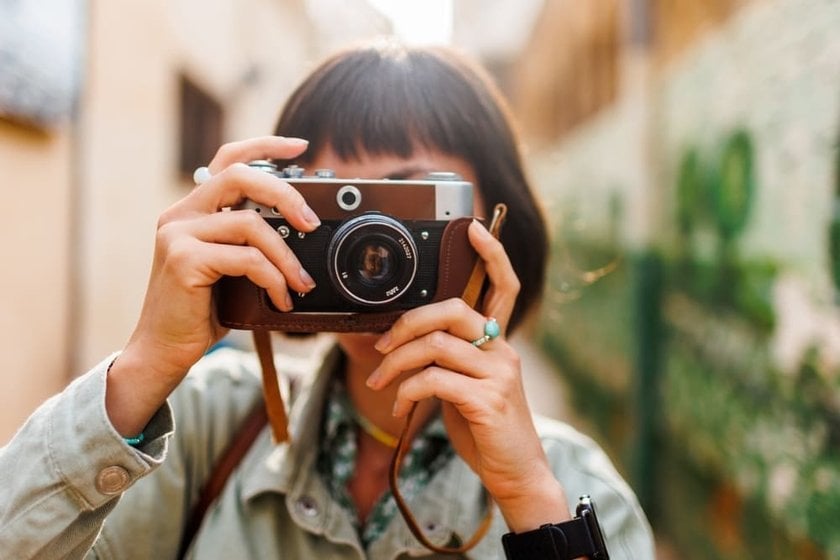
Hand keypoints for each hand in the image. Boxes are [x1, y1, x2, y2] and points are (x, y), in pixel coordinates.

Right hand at [107, 136, 318, 435]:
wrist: (163, 350)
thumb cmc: (201, 311)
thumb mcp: (229, 268)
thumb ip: (249, 242)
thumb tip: (301, 231)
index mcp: (193, 210)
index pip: (228, 160)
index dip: (264, 146)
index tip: (299, 146)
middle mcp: (180, 214)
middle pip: (240, 177)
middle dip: (285, 195)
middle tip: (312, 222)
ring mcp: (178, 234)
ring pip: (251, 224)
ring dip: (287, 256)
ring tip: (301, 283)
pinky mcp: (184, 259)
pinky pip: (247, 258)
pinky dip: (274, 279)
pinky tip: (282, 299)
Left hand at [368, 221, 569, 530]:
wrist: (516, 473)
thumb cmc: (486, 429)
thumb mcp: (467, 388)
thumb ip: (448, 360)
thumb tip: (408, 344)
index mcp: (498, 343)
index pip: (504, 287)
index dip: (492, 255)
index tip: (473, 228)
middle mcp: (503, 351)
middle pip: (452, 310)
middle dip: (407, 322)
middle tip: (381, 346)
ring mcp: (498, 375)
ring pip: (435, 344)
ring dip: (395, 362)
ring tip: (379, 383)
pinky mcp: (487, 401)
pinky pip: (433, 379)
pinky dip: (406, 390)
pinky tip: (400, 406)